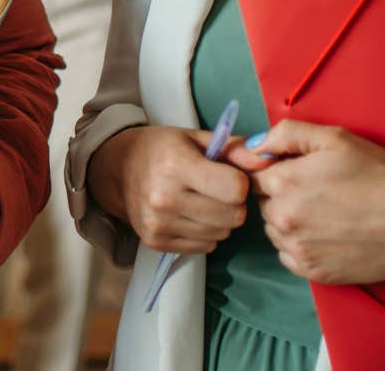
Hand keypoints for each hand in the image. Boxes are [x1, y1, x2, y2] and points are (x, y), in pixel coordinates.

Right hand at [87, 124, 249, 253]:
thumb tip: (267, 161)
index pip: (235, 189)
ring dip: (220, 220)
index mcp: (175, 165)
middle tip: (217, 190)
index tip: (229, 174)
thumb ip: (235, 149)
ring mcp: (158, 224)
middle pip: (232, 216)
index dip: (240, 182)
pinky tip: (190, 215)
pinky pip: (206, 246)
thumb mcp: (195, 138)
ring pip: (222, 234)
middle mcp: (164, 198)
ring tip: (202, 201)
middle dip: (233, 204)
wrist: (116, 169)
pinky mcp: (156, 242)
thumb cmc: (162, 149)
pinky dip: (205, 233)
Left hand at [226, 120, 384, 284]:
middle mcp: (282, 218)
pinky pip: (289, 256)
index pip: (254, 175)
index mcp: (282, 182)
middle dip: (282, 196)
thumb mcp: (335, 138)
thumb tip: (254, 146)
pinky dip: (302, 247)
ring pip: (275, 231)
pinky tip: (328, 237)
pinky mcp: (313, 272)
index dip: (276, 171)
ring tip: (327, 215)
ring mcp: (297, 248)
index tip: (302, 173)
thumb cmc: (380, 175)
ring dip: (290, 223)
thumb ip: (287, 134)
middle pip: (264, 204)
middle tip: (320, 193)